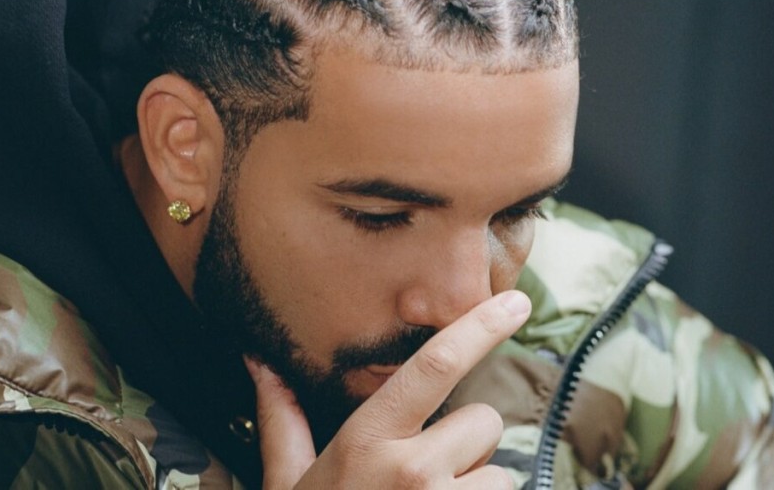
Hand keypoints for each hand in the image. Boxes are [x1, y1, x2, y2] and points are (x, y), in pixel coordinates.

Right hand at [246, 289, 530, 489]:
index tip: (515, 302)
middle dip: (465, 447)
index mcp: (368, 441)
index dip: (479, 327)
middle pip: (483, 424)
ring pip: (500, 476)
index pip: (433, 367)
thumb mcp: (286, 483)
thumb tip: (258, 361)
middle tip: (424, 482)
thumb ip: (281, 418)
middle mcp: (413, 470)